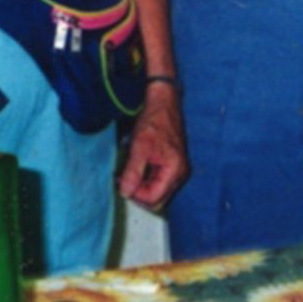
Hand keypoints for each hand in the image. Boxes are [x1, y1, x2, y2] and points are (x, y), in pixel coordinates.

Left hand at [118, 83, 188, 209]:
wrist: (164, 103)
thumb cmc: (155, 121)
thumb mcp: (140, 147)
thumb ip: (133, 172)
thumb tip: (125, 192)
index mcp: (175, 170)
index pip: (154, 198)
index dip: (136, 195)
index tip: (121, 182)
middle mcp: (181, 174)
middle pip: (157, 198)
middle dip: (139, 193)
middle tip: (122, 180)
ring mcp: (178, 170)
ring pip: (157, 191)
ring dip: (142, 186)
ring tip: (128, 173)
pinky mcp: (173, 165)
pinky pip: (159, 181)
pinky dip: (146, 179)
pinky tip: (136, 167)